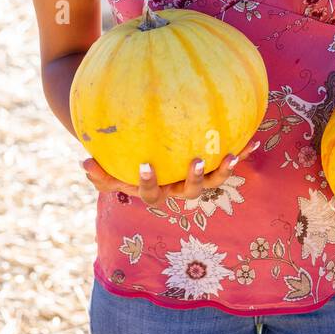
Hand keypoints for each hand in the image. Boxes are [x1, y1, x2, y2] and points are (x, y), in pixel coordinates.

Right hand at [80, 139, 261, 202]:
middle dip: (193, 179)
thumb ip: (98, 169)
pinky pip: (226, 160)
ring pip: (212, 181)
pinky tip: (253, 140)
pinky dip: (240, 151)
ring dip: (223, 170)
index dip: (148, 182)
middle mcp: (176, 189)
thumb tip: (82, 162)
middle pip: (188, 193)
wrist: (142, 159)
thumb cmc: (122, 161)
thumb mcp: (108, 166)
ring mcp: (195, 180)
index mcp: (153, 190)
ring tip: (230, 154)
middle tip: (195, 160)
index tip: (145, 164)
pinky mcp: (210, 167)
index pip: (150, 193)